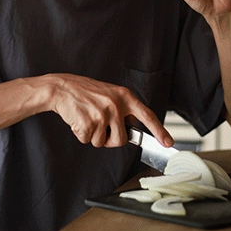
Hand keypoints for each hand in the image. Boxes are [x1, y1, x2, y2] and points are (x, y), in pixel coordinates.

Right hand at [48, 73, 173, 148]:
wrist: (62, 88)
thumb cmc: (85, 92)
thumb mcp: (109, 94)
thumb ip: (123, 109)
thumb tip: (132, 129)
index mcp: (124, 96)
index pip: (147, 115)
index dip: (159, 130)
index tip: (168, 142)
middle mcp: (116, 105)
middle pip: (121, 140)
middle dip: (109, 140)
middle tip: (99, 127)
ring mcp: (103, 114)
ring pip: (102, 142)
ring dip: (93, 136)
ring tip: (87, 118)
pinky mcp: (89, 123)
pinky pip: (87, 140)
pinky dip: (81, 134)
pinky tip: (78, 120)